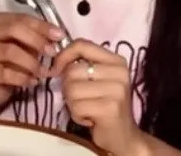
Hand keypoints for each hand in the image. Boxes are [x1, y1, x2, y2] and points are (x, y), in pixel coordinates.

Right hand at [0, 12, 63, 108]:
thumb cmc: (9, 61)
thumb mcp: (23, 45)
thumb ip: (36, 36)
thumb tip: (58, 35)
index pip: (20, 18)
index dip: (42, 26)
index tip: (60, 35)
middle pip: (13, 29)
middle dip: (37, 40)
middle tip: (52, 52)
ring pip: (10, 51)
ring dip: (32, 62)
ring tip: (44, 71)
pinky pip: (6, 73)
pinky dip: (23, 78)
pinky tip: (33, 81)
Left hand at [51, 39, 147, 155]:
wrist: (124, 135)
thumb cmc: (105, 105)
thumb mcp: (98, 79)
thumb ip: (82, 65)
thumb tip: (56, 61)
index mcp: (116, 60)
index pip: (82, 44)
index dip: (63, 55)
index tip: (56, 69)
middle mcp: (119, 71)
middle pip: (73, 70)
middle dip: (68, 88)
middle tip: (80, 99)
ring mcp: (117, 89)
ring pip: (72, 89)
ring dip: (72, 103)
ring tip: (85, 108)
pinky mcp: (110, 108)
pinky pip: (77, 107)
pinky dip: (77, 115)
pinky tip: (88, 118)